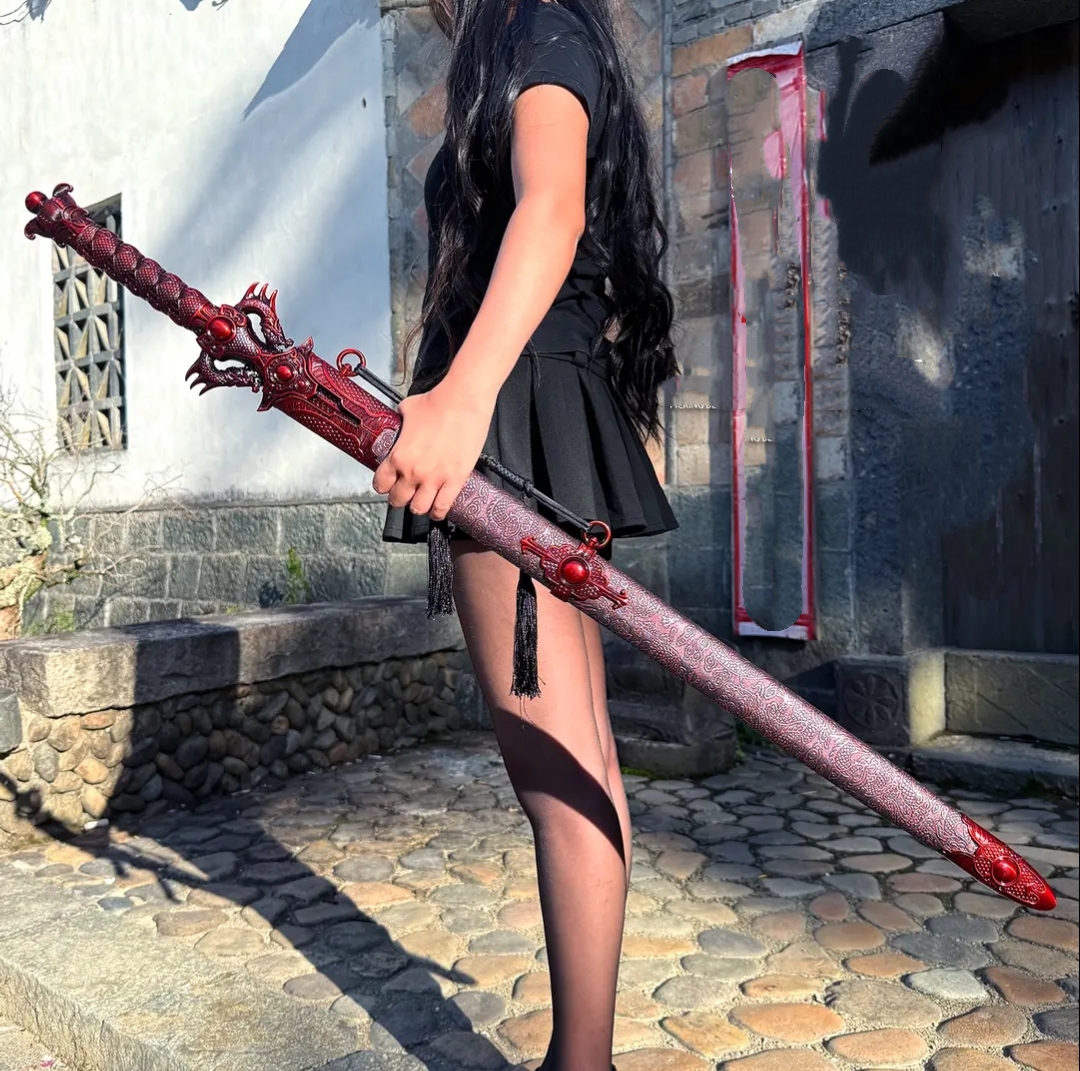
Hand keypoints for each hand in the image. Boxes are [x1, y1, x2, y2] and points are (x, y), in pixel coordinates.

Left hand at [373, 382, 493, 521]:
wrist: (462, 402)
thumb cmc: (436, 402)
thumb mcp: (407, 409)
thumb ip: (400, 421)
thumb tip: (400, 419)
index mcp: (398, 456)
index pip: (380, 484)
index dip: (383, 485)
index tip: (388, 484)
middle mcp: (413, 472)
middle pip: (398, 500)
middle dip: (400, 498)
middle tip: (405, 493)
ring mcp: (435, 479)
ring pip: (419, 508)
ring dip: (419, 506)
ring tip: (422, 501)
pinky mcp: (455, 480)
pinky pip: (442, 507)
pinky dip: (438, 512)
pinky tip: (437, 510)